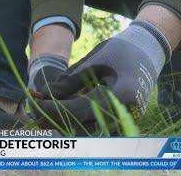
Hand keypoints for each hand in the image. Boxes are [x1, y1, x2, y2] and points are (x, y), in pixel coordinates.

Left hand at [31, 20, 170, 134]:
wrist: (148, 52)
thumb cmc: (122, 50)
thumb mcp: (94, 60)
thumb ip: (70, 81)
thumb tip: (44, 94)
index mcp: (120, 95)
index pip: (76, 110)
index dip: (50, 107)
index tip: (32, 100)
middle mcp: (124, 114)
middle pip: (78, 127)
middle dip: (52, 117)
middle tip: (35, 104)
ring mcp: (124, 120)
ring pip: (84, 130)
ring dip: (62, 120)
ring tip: (45, 105)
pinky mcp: (120, 120)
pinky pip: (92, 126)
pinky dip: (74, 120)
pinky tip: (62, 107)